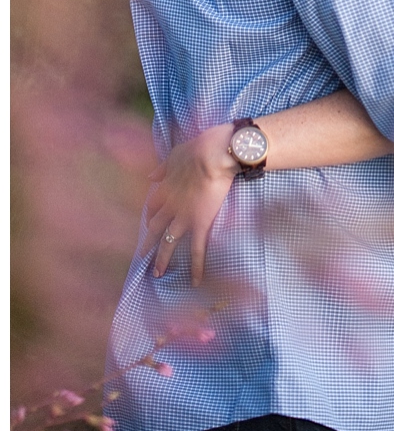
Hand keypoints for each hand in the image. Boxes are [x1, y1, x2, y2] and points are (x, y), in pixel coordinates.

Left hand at [142, 125, 237, 285]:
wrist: (214, 154)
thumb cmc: (198, 149)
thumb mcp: (175, 154)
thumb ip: (162, 168)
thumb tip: (150, 176)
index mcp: (164, 189)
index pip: (152, 207)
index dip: (150, 215)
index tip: (150, 221)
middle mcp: (169, 207)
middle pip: (154, 229)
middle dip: (148, 243)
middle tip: (142, 256)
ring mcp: (183, 218)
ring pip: (168, 244)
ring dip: (162, 260)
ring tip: (157, 273)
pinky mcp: (200, 225)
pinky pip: (197, 251)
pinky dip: (196, 267)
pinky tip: (194, 281)